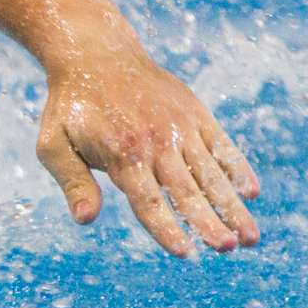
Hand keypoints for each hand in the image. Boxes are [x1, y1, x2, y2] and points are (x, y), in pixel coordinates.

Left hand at [35, 47, 260, 256]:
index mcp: (122, 153)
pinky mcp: (195, 113)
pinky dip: (237, 167)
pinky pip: (221, 145)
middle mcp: (156, 141)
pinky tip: (253, 191)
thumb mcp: (54, 144)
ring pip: (211, 173)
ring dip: (232, 205)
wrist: (95, 54)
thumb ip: (72, 182)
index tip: (185, 254)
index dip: (166, 229)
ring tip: (252, 237)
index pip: (147, 201)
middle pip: (186, 191)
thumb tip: (85, 220)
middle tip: (229, 248)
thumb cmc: (71, 107)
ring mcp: (180, 126)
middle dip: (210, 222)